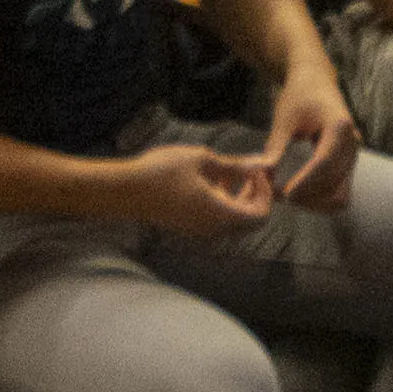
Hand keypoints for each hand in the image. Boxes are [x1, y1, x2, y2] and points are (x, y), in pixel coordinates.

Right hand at [114, 139, 283, 238]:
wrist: (126, 190)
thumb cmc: (163, 172)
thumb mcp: (203, 160)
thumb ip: (235, 165)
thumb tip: (262, 164)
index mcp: (220, 215)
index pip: (261, 215)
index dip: (266, 192)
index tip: (256, 171)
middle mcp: (213, 229)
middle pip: (250, 220)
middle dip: (255, 195)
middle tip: (249, 170)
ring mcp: (200, 231)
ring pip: (234, 221)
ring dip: (239, 198)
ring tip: (229, 172)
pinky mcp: (189, 228)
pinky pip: (217, 220)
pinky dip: (223, 202)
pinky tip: (211, 180)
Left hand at [258, 70, 360, 206]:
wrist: (316, 81)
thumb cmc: (299, 95)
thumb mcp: (283, 119)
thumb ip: (275, 148)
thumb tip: (263, 175)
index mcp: (339, 127)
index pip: (325, 162)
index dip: (305, 182)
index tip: (285, 194)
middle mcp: (353, 144)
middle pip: (335, 183)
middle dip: (308, 195)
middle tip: (278, 195)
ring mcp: (353, 156)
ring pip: (340, 194)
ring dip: (315, 202)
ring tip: (287, 196)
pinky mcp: (348, 164)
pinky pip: (340, 192)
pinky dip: (321, 200)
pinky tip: (299, 194)